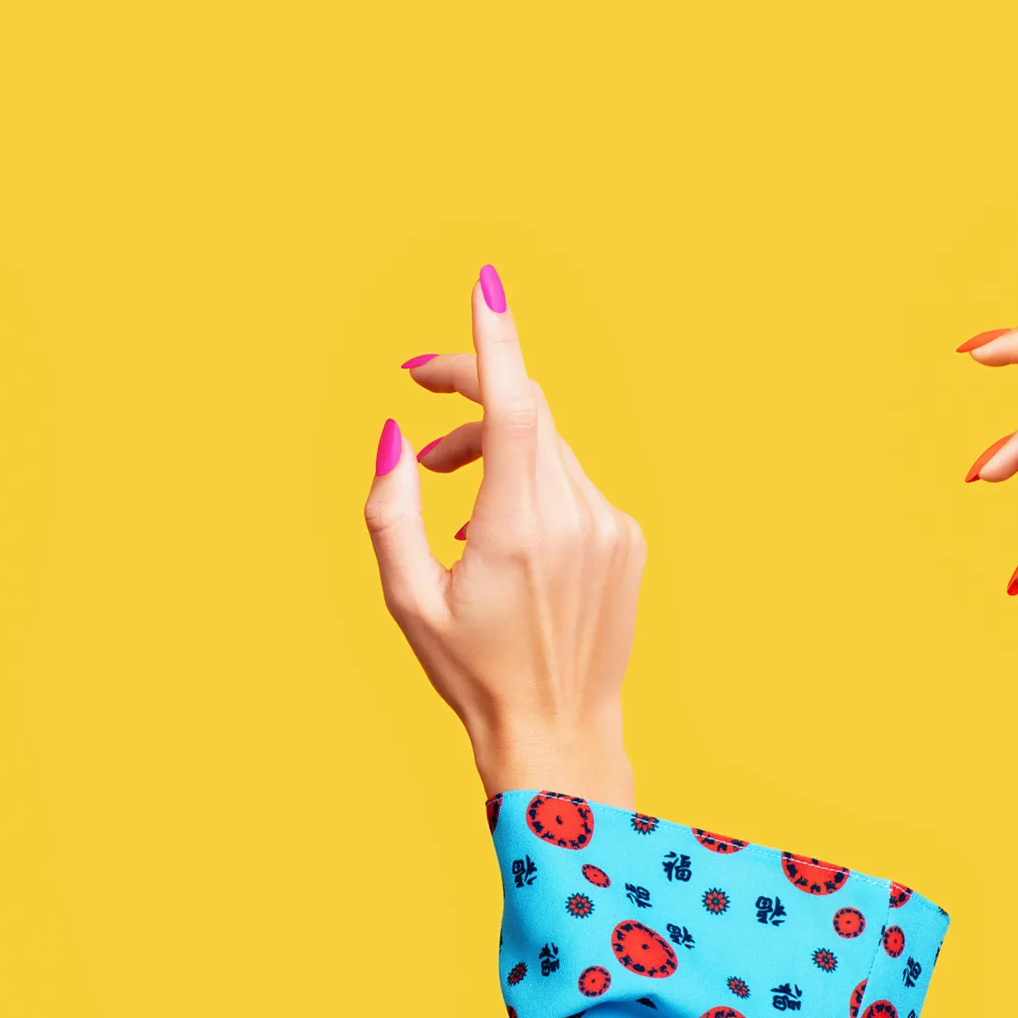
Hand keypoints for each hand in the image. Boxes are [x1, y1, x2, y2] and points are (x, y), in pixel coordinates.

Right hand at [363, 265, 642, 808]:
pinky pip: (571, 483)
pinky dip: (530, 484)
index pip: (518, 407)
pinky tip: (500, 536)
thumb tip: (396, 434)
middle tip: (420, 410)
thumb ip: (390, 508)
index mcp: (517, 531)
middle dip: (471, 398)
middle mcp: (573, 520)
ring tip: (451, 494)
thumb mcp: (406, 598)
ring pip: (548, 446)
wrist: (557, 734)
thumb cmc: (472, 673)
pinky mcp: (626, 541)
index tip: (486, 284)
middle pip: (528, 413)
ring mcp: (609, 528)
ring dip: (496, 447)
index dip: (496, 340)